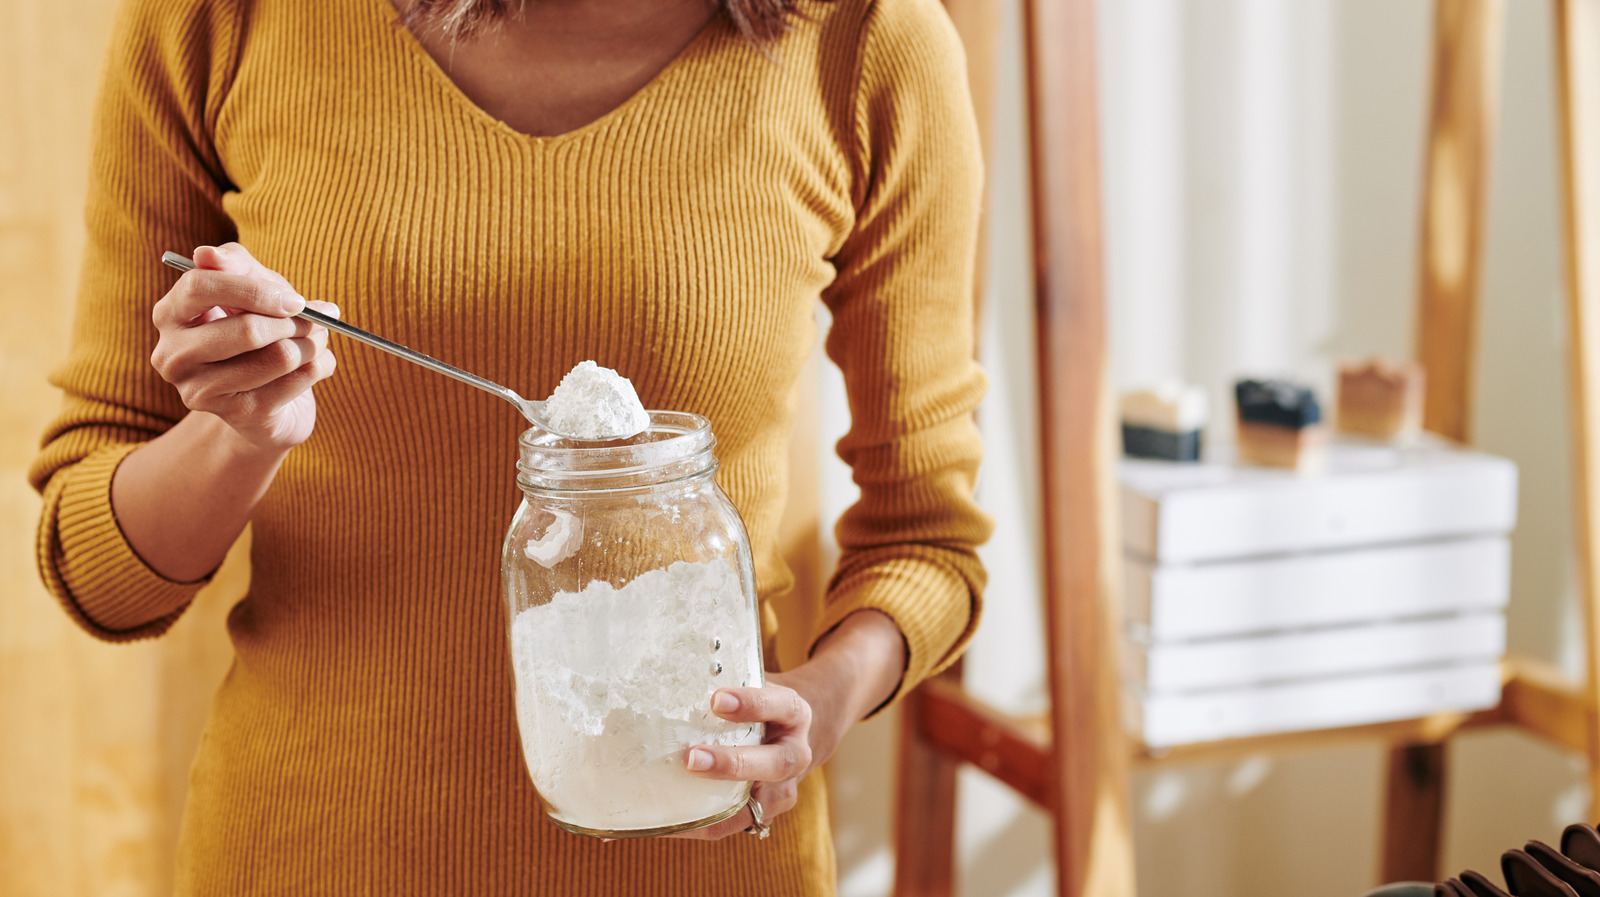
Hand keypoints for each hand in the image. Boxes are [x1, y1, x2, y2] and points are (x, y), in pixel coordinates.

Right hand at [150, 243, 337, 452]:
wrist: (265, 399)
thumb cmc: (255, 331)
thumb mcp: (249, 288)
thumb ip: (235, 264)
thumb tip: (208, 253)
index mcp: (170, 314)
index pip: (201, 287)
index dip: (254, 290)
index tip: (293, 299)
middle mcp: (173, 355)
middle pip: (247, 330)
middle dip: (295, 322)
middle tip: (317, 320)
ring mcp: (199, 390)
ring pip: (279, 357)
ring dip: (312, 344)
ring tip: (316, 340)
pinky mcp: (235, 416)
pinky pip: (297, 381)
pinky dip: (320, 366)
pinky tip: (317, 364)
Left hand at [671, 609, 907, 840]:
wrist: (799, 729)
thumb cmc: (763, 701)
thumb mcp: (756, 681)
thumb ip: (727, 676)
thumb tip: (667, 663)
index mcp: (793, 712)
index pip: (778, 706)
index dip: (751, 703)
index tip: (717, 698)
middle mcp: (795, 753)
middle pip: (773, 764)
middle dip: (733, 763)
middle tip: (692, 758)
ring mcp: (784, 787)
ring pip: (759, 804)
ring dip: (718, 806)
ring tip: (677, 804)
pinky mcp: (765, 812)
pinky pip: (736, 824)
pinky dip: (703, 826)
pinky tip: (669, 824)